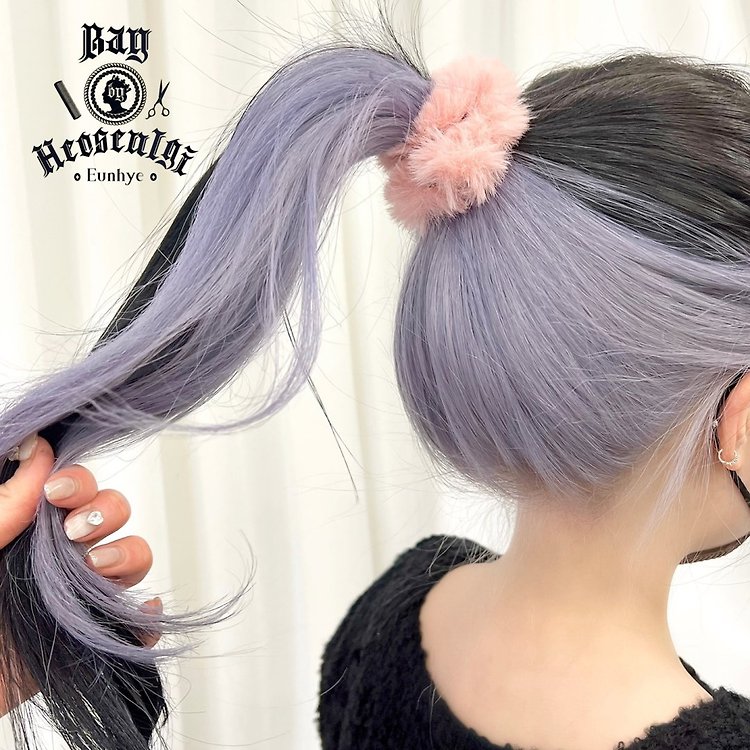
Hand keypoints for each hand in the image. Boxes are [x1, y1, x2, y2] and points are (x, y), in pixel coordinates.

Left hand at [2, 432, 160, 633]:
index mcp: (24, 531)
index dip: (77, 480)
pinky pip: (135, 620)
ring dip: (129, 554)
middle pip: (108, 513)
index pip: (69, 487)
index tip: (57, 493)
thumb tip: (38, 450)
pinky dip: (144, 617)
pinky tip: (134, 617)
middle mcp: (55, 557)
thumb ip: (1, 508)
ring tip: (98, 570)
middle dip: (105, 512)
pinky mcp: (89, 640)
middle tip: (76, 534)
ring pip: (129, 557)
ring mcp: (75, 598)